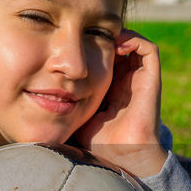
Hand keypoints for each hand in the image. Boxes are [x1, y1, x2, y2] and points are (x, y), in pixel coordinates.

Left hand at [76, 28, 166, 176]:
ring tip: (102, 37)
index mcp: (113, 88)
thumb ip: (66, 102)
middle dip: (104, 37)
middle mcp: (128, 81)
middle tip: (86, 35)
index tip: (75, 45)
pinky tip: (115, 44)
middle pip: (118, 46)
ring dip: (119, 35)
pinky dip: (134, 40)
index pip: (105, 58)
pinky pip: (149, 49)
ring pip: (134, 43)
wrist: (124, 154)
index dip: (92, 46)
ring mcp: (141, 79)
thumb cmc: (100, 142)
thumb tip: (40, 95)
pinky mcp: (151, 79)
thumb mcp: (77, 115)